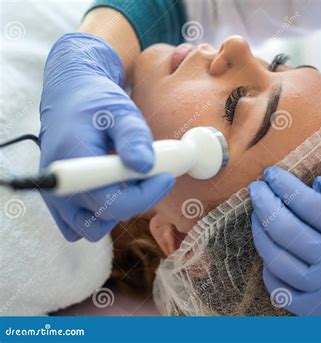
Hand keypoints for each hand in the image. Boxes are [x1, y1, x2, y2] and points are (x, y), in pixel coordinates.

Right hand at [39, 33, 173, 241]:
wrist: (70, 98)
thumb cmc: (95, 102)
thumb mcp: (120, 111)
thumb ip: (134, 137)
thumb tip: (145, 166)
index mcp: (73, 162)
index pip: (110, 201)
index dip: (145, 195)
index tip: (166, 177)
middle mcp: (59, 186)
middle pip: (106, 217)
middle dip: (136, 199)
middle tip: (151, 173)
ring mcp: (57, 198)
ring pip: (94, 227)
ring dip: (118, 208)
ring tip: (129, 179)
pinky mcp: (60, 203)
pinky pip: (82, 226)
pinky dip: (102, 214)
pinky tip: (114, 189)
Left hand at [249, 167, 320, 315]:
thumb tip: (319, 183)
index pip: (305, 202)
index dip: (282, 184)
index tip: (271, 173)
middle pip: (282, 228)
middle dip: (262, 202)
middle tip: (255, 188)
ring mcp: (320, 290)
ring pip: (274, 257)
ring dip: (259, 232)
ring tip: (256, 214)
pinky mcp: (313, 311)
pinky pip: (278, 288)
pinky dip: (268, 268)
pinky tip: (269, 251)